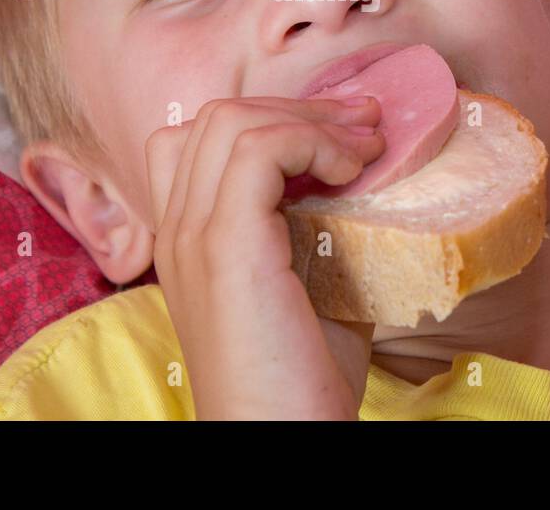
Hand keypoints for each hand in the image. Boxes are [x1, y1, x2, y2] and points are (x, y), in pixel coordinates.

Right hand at [145, 95, 383, 419]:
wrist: (281, 444)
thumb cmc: (300, 382)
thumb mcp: (314, 288)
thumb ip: (321, 232)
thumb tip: (371, 182)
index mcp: (188, 240)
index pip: (200, 139)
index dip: (271, 120)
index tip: (341, 135)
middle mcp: (178, 230)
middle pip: (217, 117)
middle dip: (299, 106)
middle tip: (367, 123)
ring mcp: (193, 234)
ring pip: (232, 119)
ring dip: (311, 118)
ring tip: (367, 144)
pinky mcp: (225, 246)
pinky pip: (259, 148)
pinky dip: (312, 141)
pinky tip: (351, 172)